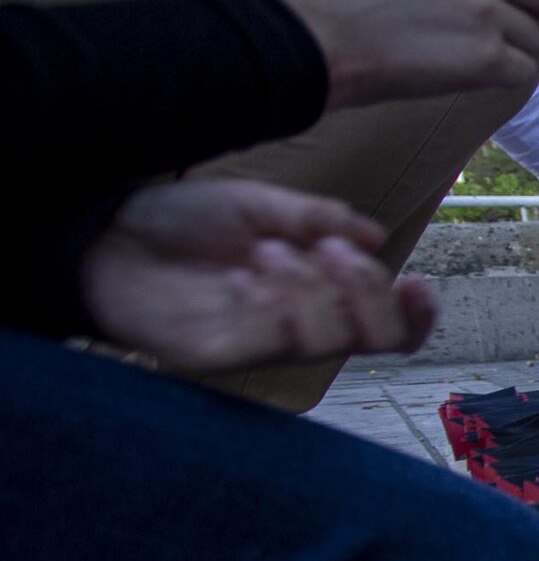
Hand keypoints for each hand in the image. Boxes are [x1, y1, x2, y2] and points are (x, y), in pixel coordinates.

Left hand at [80, 180, 437, 369]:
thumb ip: (316, 217)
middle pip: (376, 340)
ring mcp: (262, 346)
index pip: (388, 324)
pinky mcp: (223, 357)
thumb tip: (376, 236)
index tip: (415, 280)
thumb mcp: (255, 203)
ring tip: (266, 251)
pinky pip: (273, 341)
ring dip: (310, 289)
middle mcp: (299, 326)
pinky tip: (237, 277)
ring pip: (327, 340)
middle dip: (366, 291)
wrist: (100, 234)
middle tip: (329, 250)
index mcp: (316, 293)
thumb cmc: (174, 220)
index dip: (415, 312)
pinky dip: (268, 303)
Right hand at [270, 0, 538, 109]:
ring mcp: (483, 7)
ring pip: (534, 35)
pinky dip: (504, 79)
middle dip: (527, 15)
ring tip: (462, 57)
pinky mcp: (486, 55)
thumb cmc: (334, 0)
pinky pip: (523, 70)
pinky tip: (466, 77)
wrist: (308, 40)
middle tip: (495, 35)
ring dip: (511, 51)